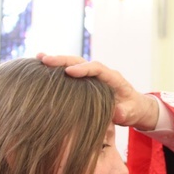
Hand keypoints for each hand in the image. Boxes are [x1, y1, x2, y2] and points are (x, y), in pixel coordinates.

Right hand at [37, 54, 159, 129]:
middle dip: (64, 60)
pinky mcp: (85, 80)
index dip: (84, 69)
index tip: (69, 72)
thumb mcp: (131, 113)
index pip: (98, 69)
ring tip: (39, 59)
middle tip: (45, 60)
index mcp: (114, 79)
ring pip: (74, 63)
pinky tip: (41, 67)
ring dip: (57, 61)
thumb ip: (124, 113)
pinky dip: (57, 69)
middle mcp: (101, 73)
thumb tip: (117, 114)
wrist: (133, 106)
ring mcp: (92, 75)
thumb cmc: (132, 109)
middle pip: (82, 61)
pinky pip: (71, 71)